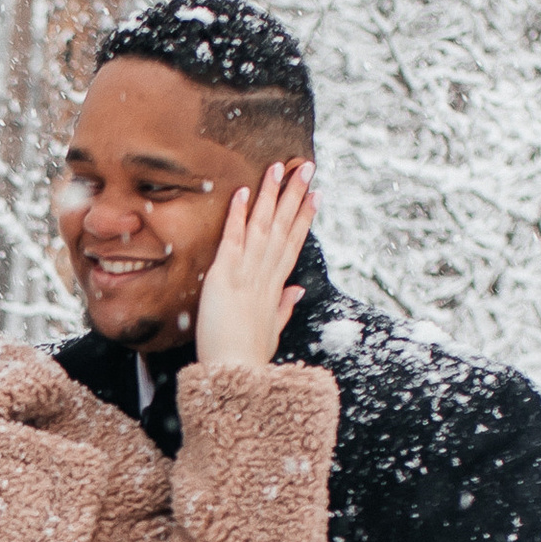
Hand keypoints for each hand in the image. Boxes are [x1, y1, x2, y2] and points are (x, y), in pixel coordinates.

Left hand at [194, 162, 317, 375]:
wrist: (233, 374)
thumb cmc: (247, 358)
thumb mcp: (270, 332)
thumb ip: (283, 308)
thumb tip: (296, 291)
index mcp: (275, 289)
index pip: (292, 245)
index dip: (304, 218)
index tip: (315, 195)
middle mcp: (266, 276)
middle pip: (284, 228)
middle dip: (296, 195)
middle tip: (308, 166)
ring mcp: (247, 275)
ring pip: (263, 226)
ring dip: (271, 195)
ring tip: (280, 166)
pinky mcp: (226, 277)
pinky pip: (233, 239)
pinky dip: (238, 215)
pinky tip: (243, 191)